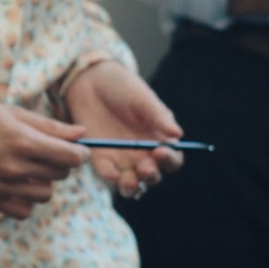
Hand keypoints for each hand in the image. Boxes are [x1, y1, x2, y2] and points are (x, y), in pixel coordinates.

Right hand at [0, 88, 89, 219]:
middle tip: (49, 153)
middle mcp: (13, 167)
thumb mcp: (14, 113)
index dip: (80, 153)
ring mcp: (1, 186)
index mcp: (22, 141)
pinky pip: (24, 211)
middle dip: (61, 163)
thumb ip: (50, 126)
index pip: (69, 157)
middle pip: (60, 175)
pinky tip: (19, 185)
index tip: (78, 150)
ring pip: (45, 195)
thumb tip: (82, 133)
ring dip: (45, 182)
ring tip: (32, 169)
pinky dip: (27, 201)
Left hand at [62, 61, 183, 199]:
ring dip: (132, 187)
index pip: (172, 158)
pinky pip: (108, 175)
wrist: (90, 80)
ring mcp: (122, 159)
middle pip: (153, 176)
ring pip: (132, 183)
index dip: (170, 159)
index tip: (161, 151)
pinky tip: (112, 174)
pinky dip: (110, 177)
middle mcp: (144, 154)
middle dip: (151, 176)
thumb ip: (158, 116)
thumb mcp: (142, 98)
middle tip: (145, 168)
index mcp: (160, 139)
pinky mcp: (101, 159)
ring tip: (130, 181)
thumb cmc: (123, 87)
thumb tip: (178, 135)